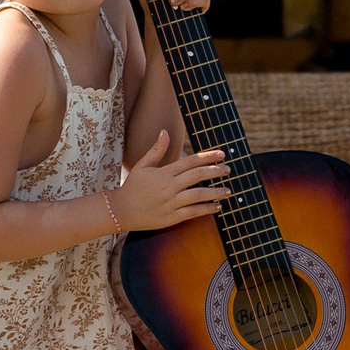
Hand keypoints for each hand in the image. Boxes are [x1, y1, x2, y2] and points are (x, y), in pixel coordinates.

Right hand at [112, 132, 227, 231]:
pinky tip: (217, 207)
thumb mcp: (142, 166)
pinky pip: (192, 213)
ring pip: (198, 195)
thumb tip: (165, 132)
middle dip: (215, 172)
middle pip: (197, 176)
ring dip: (215, 192)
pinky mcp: (171, 218)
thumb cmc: (132, 187)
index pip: (190, 161)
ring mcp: (171, 203)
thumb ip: (156, 150)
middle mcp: (169, 187)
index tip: (221, 154)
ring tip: (227, 190)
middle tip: (228, 169)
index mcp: (163, 173)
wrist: (121, 211)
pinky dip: (206, 209)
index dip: (207, 157)